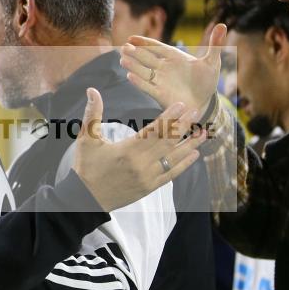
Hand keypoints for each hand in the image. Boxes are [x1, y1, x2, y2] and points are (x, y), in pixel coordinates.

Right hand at [72, 88, 206, 211]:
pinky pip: (171, 174)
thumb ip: (93, 114)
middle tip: (197, 113)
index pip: (155, 129)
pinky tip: (194, 154)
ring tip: (203, 133)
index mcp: (127, 149)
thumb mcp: (86, 139)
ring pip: (173, 158)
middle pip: (168, 141)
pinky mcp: (149, 188)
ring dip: (190, 144)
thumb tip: (92, 90)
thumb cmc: (86, 166)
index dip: (170, 117)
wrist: (85, 199)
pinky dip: (184, 164)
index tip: (181, 105)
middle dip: (184, 126)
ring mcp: (147, 177)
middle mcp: (141, 163)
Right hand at [120, 24, 226, 116]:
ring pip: (144, 72)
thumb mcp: (212, 62)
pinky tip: (129, 76)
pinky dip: (139, 82)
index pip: (157, 47)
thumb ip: (215, 44)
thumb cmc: (206, 81)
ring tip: (122, 60)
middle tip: (123, 47)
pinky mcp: (161, 94)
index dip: (144, 42)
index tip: (131, 37)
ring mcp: (161, 81)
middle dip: (135, 53)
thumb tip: (223, 25)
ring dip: (133, 66)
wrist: (204, 102)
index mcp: (174, 57)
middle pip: (146, 58)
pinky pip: (148, 87)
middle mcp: (164, 68)